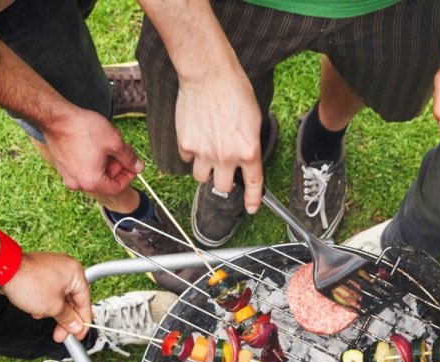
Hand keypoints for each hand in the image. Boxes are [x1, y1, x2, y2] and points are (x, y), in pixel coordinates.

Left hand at [1, 251, 91, 341]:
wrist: (3, 270)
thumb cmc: (28, 282)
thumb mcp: (53, 307)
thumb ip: (68, 318)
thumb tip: (76, 326)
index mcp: (75, 273)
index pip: (85, 302)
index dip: (83, 321)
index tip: (79, 334)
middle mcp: (66, 268)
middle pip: (72, 300)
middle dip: (65, 319)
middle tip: (61, 334)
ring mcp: (53, 269)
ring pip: (60, 296)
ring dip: (54, 311)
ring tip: (44, 320)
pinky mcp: (41, 271)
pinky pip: (49, 290)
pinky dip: (46, 302)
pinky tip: (37, 311)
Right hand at [43, 107, 144, 195]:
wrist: (56, 116)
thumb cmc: (83, 129)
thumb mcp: (114, 143)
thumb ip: (129, 158)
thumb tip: (139, 167)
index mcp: (91, 182)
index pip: (117, 187)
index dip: (129, 175)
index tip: (133, 163)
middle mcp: (77, 183)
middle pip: (106, 178)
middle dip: (118, 162)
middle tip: (123, 147)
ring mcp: (68, 175)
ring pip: (96, 170)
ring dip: (107, 156)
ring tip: (111, 138)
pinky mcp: (62, 165)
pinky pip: (84, 165)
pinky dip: (94, 156)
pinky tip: (98, 140)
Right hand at [174, 67, 263, 213]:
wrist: (208, 74)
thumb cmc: (235, 90)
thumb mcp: (253, 120)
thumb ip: (249, 144)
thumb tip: (245, 157)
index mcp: (248, 151)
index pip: (253, 185)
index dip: (253, 200)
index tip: (251, 208)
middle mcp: (227, 157)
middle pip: (223, 188)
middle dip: (223, 180)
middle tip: (222, 168)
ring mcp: (204, 153)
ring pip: (202, 178)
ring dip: (205, 169)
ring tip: (206, 150)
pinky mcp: (185, 144)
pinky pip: (187, 158)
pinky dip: (190, 151)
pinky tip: (195, 134)